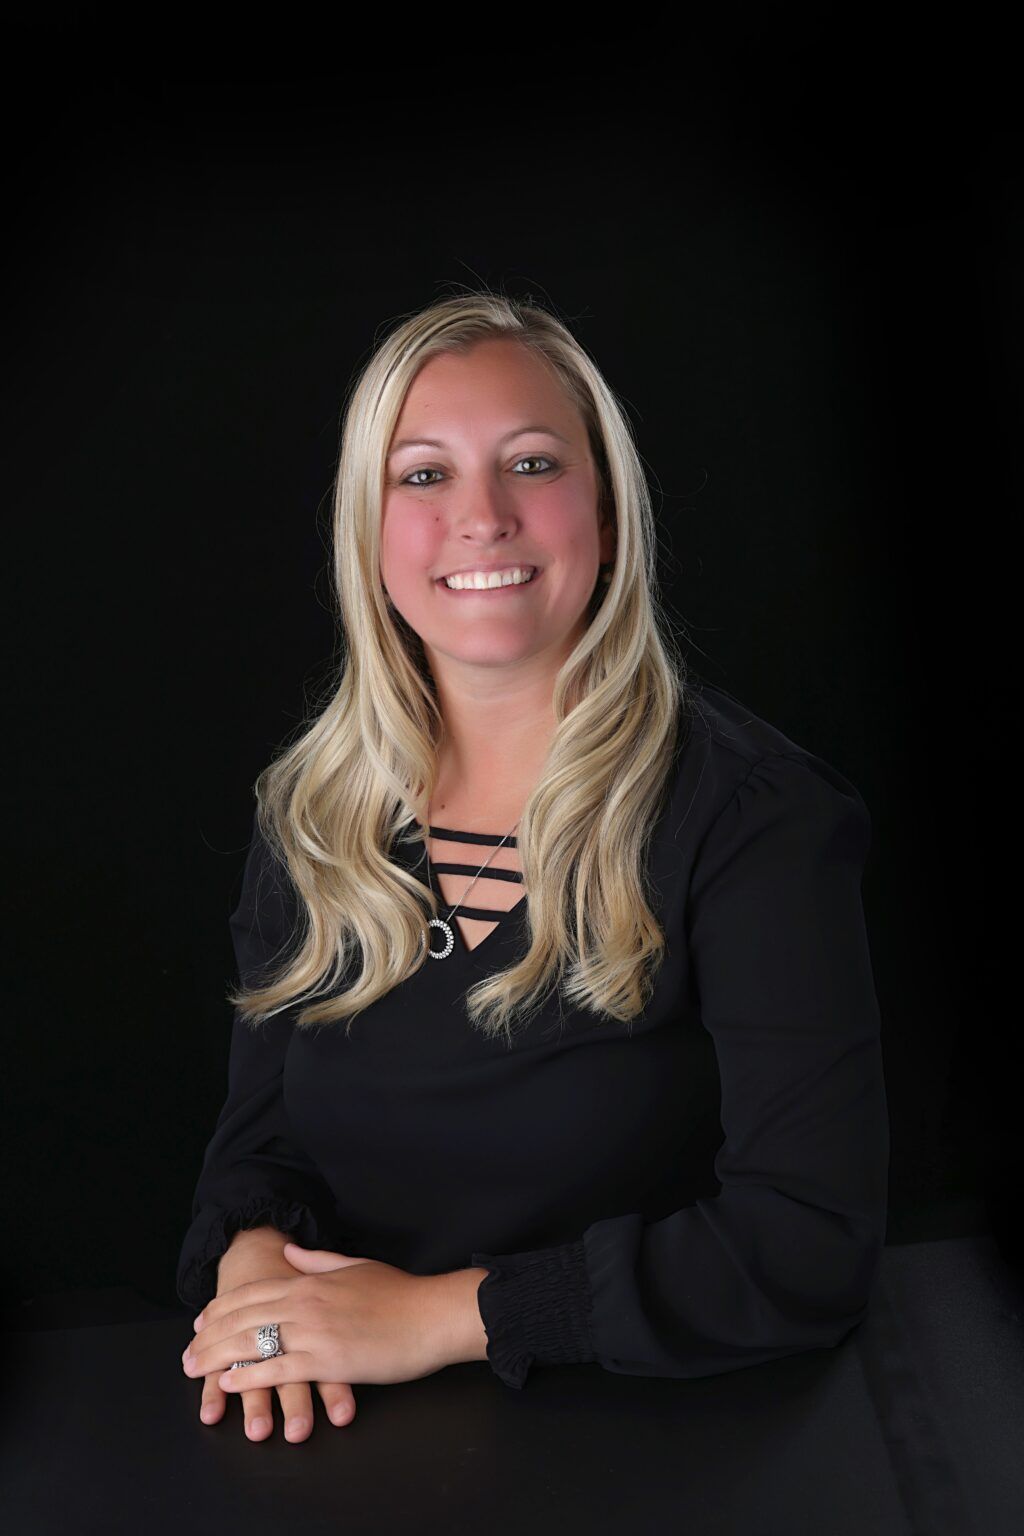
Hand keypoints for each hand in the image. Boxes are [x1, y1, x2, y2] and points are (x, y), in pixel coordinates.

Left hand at [182, 1242, 454, 1405]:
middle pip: (243, 1317)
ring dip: (217, 1358)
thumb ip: (318, 1262)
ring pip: (252, 1342)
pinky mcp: (326, 1360)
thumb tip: (292, 1252)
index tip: (202, 1322)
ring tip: (195, 1371)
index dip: (223, 1307)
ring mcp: (314, 1331)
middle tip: (187, 1354)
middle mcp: (305, 1302)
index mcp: (312, 1280)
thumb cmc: (400, 1294)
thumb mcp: (355, 1267)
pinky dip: (248, 1377)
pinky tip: (228, 1384)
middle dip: (209, 1336)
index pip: (254, 1291)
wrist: (431, 1315)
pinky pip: (276, 1369)